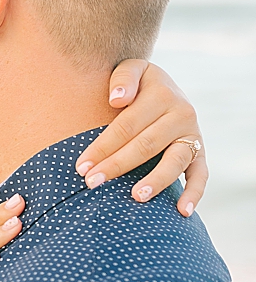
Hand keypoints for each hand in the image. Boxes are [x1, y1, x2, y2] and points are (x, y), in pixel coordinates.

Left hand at [77, 60, 208, 214]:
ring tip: (136, 196)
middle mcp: (181, 114)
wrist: (163, 87)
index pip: (126, 126)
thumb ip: (123, 78)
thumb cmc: (137, 84)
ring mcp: (192, 134)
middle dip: (117, 165)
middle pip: (145, 145)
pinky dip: (195, 193)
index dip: (102, 147)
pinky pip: (201, 174)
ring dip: (156, 180)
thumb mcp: (131, 70)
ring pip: (174, 161)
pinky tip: (182, 212)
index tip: (80, 166)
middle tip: (91, 183)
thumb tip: (117, 99)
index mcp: (161, 94)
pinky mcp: (200, 151)